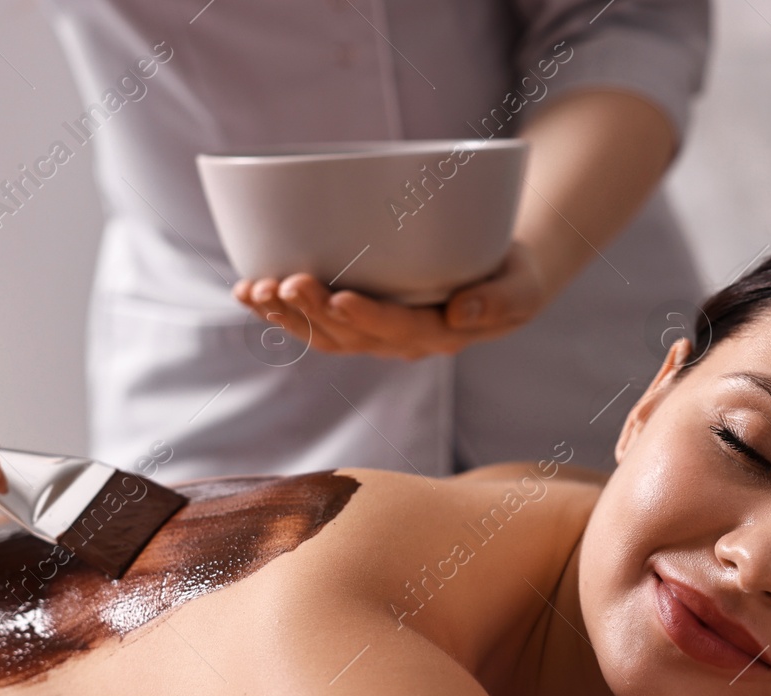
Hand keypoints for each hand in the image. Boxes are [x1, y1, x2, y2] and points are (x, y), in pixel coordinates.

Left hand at [231, 241, 547, 360]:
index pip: (400, 330)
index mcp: (440, 336)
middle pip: (349, 335)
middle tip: (284, 282)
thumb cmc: (513, 278)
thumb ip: (499, 302)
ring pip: (322, 334)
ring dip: (285, 315)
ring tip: (255, 290)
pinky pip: (311, 322)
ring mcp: (373, 333)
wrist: (501, 280)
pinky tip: (248, 291)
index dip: (368, 318)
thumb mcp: (522, 288)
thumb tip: (460, 314)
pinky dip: (277, 309)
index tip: (340, 297)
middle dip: (312, 311)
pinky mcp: (355, 318)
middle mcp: (399, 341)